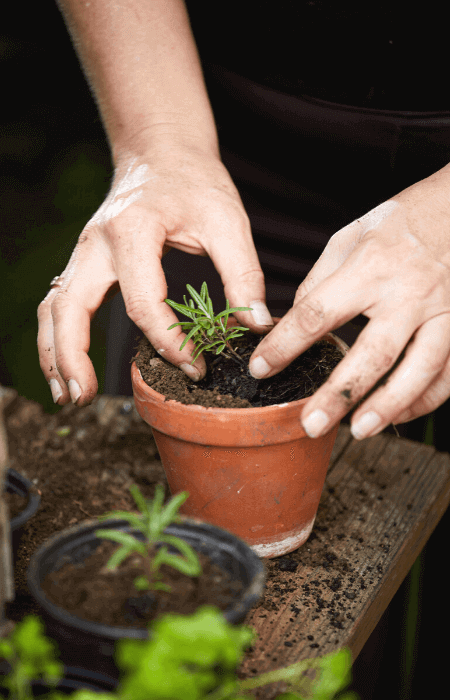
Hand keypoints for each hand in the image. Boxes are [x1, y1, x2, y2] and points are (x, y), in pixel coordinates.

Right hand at [38, 145, 272, 405]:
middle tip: (84, 398)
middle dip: (73, 356)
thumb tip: (255, 325)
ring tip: (69, 396)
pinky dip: (57, 337)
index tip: (197, 366)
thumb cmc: (195, 183)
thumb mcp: (228, 221)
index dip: (170, 342)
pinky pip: (59, 302)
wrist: (163, 153)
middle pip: (70, 306)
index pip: (144, 302)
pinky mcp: (84, 261)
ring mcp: (84, 252)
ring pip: (53, 307)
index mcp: (134, 230)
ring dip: (54, 353)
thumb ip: (244, 273)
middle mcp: (97, 241)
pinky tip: (67, 367)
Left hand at [249, 164, 449, 438]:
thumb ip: (322, 279)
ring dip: (388, 407)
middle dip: (339, 394)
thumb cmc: (403, 219)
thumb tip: (295, 319)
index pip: (317, 313)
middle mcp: (408, 293)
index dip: (284, 345)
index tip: (261, 368)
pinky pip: (447, 374)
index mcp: (370, 267)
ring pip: (419, 371)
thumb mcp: (352, 235)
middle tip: (311, 424)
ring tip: (359, 431)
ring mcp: (442, 312)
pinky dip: (424, 400)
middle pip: (371, 354)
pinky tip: (398, 414)